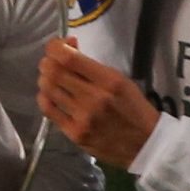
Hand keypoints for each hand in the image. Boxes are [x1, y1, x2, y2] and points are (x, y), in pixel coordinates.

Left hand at [36, 37, 160, 169]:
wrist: (145, 144)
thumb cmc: (134, 108)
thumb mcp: (120, 79)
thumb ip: (92, 66)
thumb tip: (69, 48)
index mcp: (108, 81)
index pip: (68, 58)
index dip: (55, 47)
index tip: (57, 46)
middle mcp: (93, 99)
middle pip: (53, 72)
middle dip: (48, 61)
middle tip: (52, 62)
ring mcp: (82, 118)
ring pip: (48, 89)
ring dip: (45, 78)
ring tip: (52, 78)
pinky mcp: (75, 134)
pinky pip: (48, 110)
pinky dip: (44, 97)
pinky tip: (51, 95)